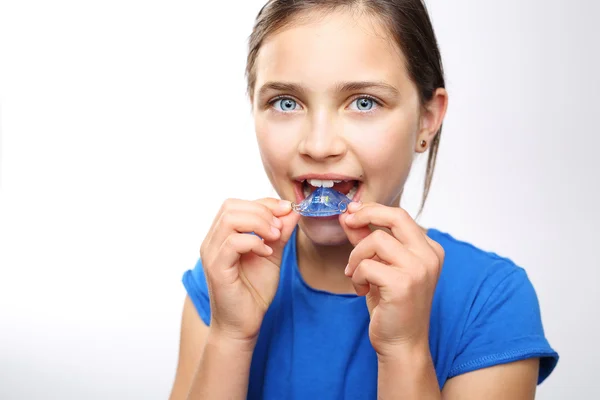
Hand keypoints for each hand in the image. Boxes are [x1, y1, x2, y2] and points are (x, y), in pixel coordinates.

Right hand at [200, 198, 299, 344]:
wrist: (243, 325)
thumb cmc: (254, 291)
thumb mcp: (273, 255)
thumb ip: (280, 233)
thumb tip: (292, 210)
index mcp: (222, 235)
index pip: (238, 204)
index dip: (264, 203)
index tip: (287, 209)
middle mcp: (212, 241)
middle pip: (231, 206)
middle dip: (262, 211)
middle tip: (280, 227)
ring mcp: (211, 254)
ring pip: (230, 219)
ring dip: (258, 223)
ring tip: (275, 238)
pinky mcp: (216, 268)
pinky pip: (232, 243)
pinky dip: (254, 242)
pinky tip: (266, 252)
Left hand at [340, 202, 444, 356]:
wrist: (401, 344)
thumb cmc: (391, 306)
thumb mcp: (379, 267)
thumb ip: (366, 240)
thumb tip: (349, 216)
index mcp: (429, 249)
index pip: (400, 216)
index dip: (373, 210)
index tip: (352, 212)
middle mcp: (429, 256)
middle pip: (396, 217)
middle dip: (366, 214)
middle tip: (347, 221)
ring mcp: (419, 269)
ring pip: (376, 240)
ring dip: (356, 257)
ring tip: (355, 275)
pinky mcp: (404, 284)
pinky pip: (367, 265)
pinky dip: (356, 276)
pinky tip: (360, 290)